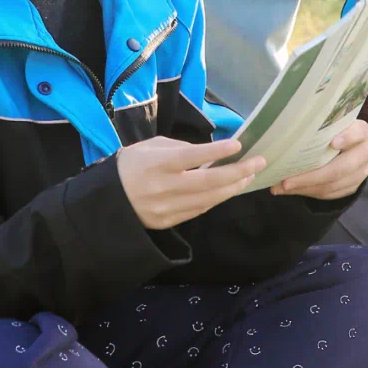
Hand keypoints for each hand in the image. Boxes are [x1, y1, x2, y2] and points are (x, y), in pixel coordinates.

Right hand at [116, 134, 265, 229]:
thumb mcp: (150, 147)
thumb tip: (209, 153)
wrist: (108, 200)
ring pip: (209, 199)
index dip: (215, 151)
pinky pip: (200, 209)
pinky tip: (231, 189)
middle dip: (237, 172)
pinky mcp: (170, 222)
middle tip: (259, 162)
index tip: (238, 145)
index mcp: (157, 164)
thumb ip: (179, 148)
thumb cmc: (131, 165)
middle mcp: (164, 187)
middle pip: (208, 182)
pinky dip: (218, 198)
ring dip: (233, 187)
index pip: (191, 157)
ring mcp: (168, 208)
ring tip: (250, 176)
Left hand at [271, 119, 367, 200]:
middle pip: (341, 167)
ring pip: (333, 184)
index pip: (358, 132)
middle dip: (311, 176)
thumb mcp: (327, 127)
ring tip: (283, 186)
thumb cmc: (330, 132)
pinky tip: (293, 189)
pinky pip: (330, 194)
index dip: (347, 138)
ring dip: (305, 187)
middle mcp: (364, 151)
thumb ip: (314, 131)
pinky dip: (309, 191)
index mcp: (360, 131)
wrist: (345, 149)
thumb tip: (279, 143)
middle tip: (286, 181)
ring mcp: (361, 171)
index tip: (332, 143)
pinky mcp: (353, 186)